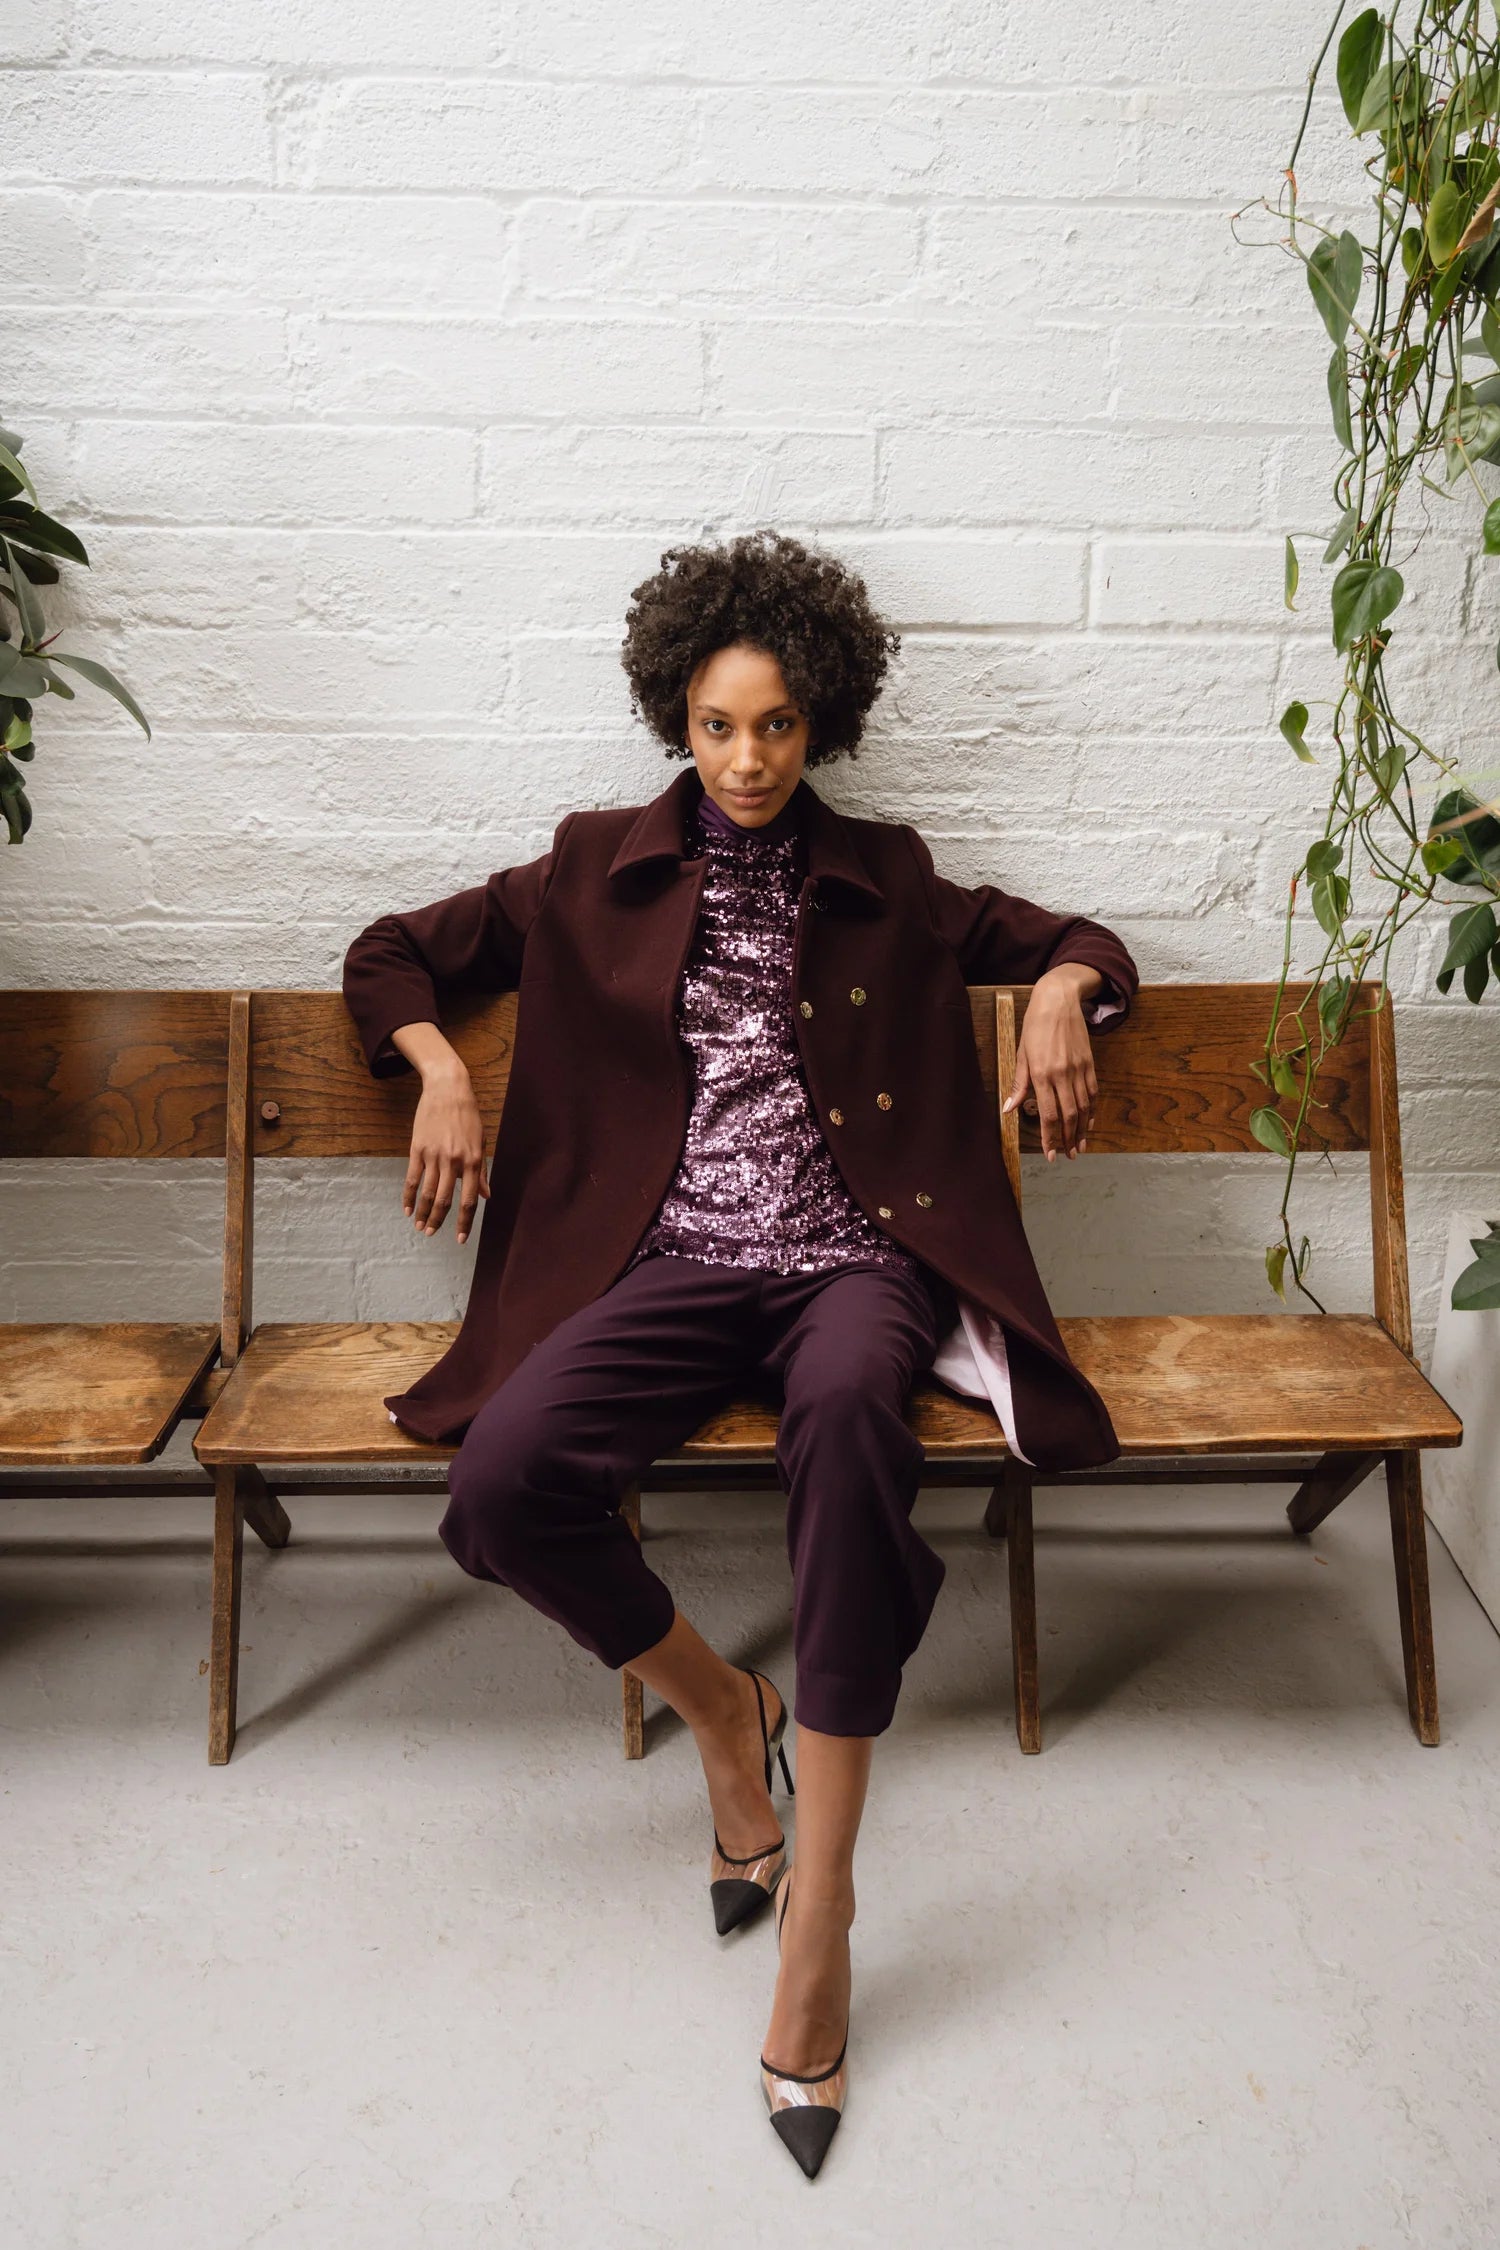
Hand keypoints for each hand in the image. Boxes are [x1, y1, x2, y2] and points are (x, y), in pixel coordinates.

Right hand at [403, 1062, 489, 1242]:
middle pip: (444, 1200)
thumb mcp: (481, 1142)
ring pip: (427, 1193)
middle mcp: (453, 1161)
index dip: (464, 1222)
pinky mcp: (418, 1149)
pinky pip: (412, 1178)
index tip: (461, 1239)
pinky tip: (408, 1210)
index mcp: (472, 1161)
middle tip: (432, 1235)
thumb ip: (481, 1171)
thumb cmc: (468, 1116)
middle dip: (438, 1221)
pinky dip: (409, 1197)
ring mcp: (434, 1155)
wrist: (448, 1090)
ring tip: (420, 1227)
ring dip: (423, 1213)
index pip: (469, 1200)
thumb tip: (486, 1196)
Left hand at [1002, 965, 1099, 1161]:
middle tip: (1068, 1156)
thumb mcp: (1021, 1053)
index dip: (1050, 1138)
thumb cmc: (1035, 1026)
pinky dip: (1092, 1110)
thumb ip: (1018, 1084)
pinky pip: (1093, 1092)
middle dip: (1068, 1139)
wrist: (1059, 1000)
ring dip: (1082, 1130)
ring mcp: (1078, 1069)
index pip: (1048, 1114)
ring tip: (1080, 1147)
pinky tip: (1089, 1122)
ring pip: (1084, 1107)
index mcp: (1042, 1074)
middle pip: (1069, 1115)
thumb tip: (1008, 1110)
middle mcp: (1062, 1074)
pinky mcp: (1089, 1063)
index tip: (1051, 1154)